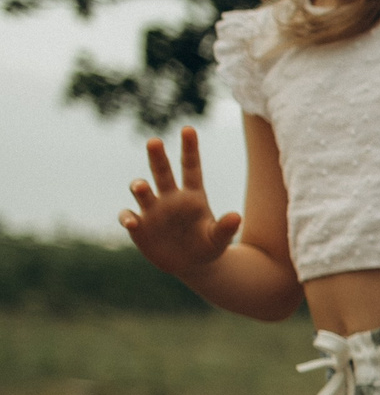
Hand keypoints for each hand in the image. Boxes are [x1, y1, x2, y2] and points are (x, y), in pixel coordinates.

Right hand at [118, 129, 239, 277]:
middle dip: (157, 157)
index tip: (188, 129)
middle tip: (154, 141)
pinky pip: (129, 216)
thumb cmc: (208, 247)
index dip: (190, 149)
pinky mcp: (139, 226)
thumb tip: (237, 216)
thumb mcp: (219, 240)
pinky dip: (128, 217)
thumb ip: (226, 228)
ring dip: (139, 186)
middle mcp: (170, 198)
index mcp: (192, 196)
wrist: (192, 265)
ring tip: (141, 186)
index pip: (191, 167)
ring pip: (142, 191)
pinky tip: (132, 222)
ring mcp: (152, 210)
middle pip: (162, 172)